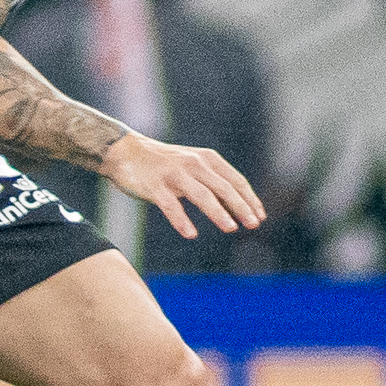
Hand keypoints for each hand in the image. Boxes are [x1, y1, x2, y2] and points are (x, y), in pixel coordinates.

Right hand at [100, 130, 262, 241]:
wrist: (125, 151)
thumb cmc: (163, 164)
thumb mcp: (192, 166)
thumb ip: (212, 182)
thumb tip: (237, 207)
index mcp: (207, 159)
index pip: (235, 180)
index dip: (249, 199)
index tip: (260, 216)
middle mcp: (194, 164)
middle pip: (223, 188)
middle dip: (241, 207)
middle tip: (253, 224)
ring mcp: (174, 174)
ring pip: (202, 195)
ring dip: (218, 213)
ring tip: (231, 228)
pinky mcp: (155, 185)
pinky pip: (171, 206)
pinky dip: (182, 221)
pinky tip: (191, 234)